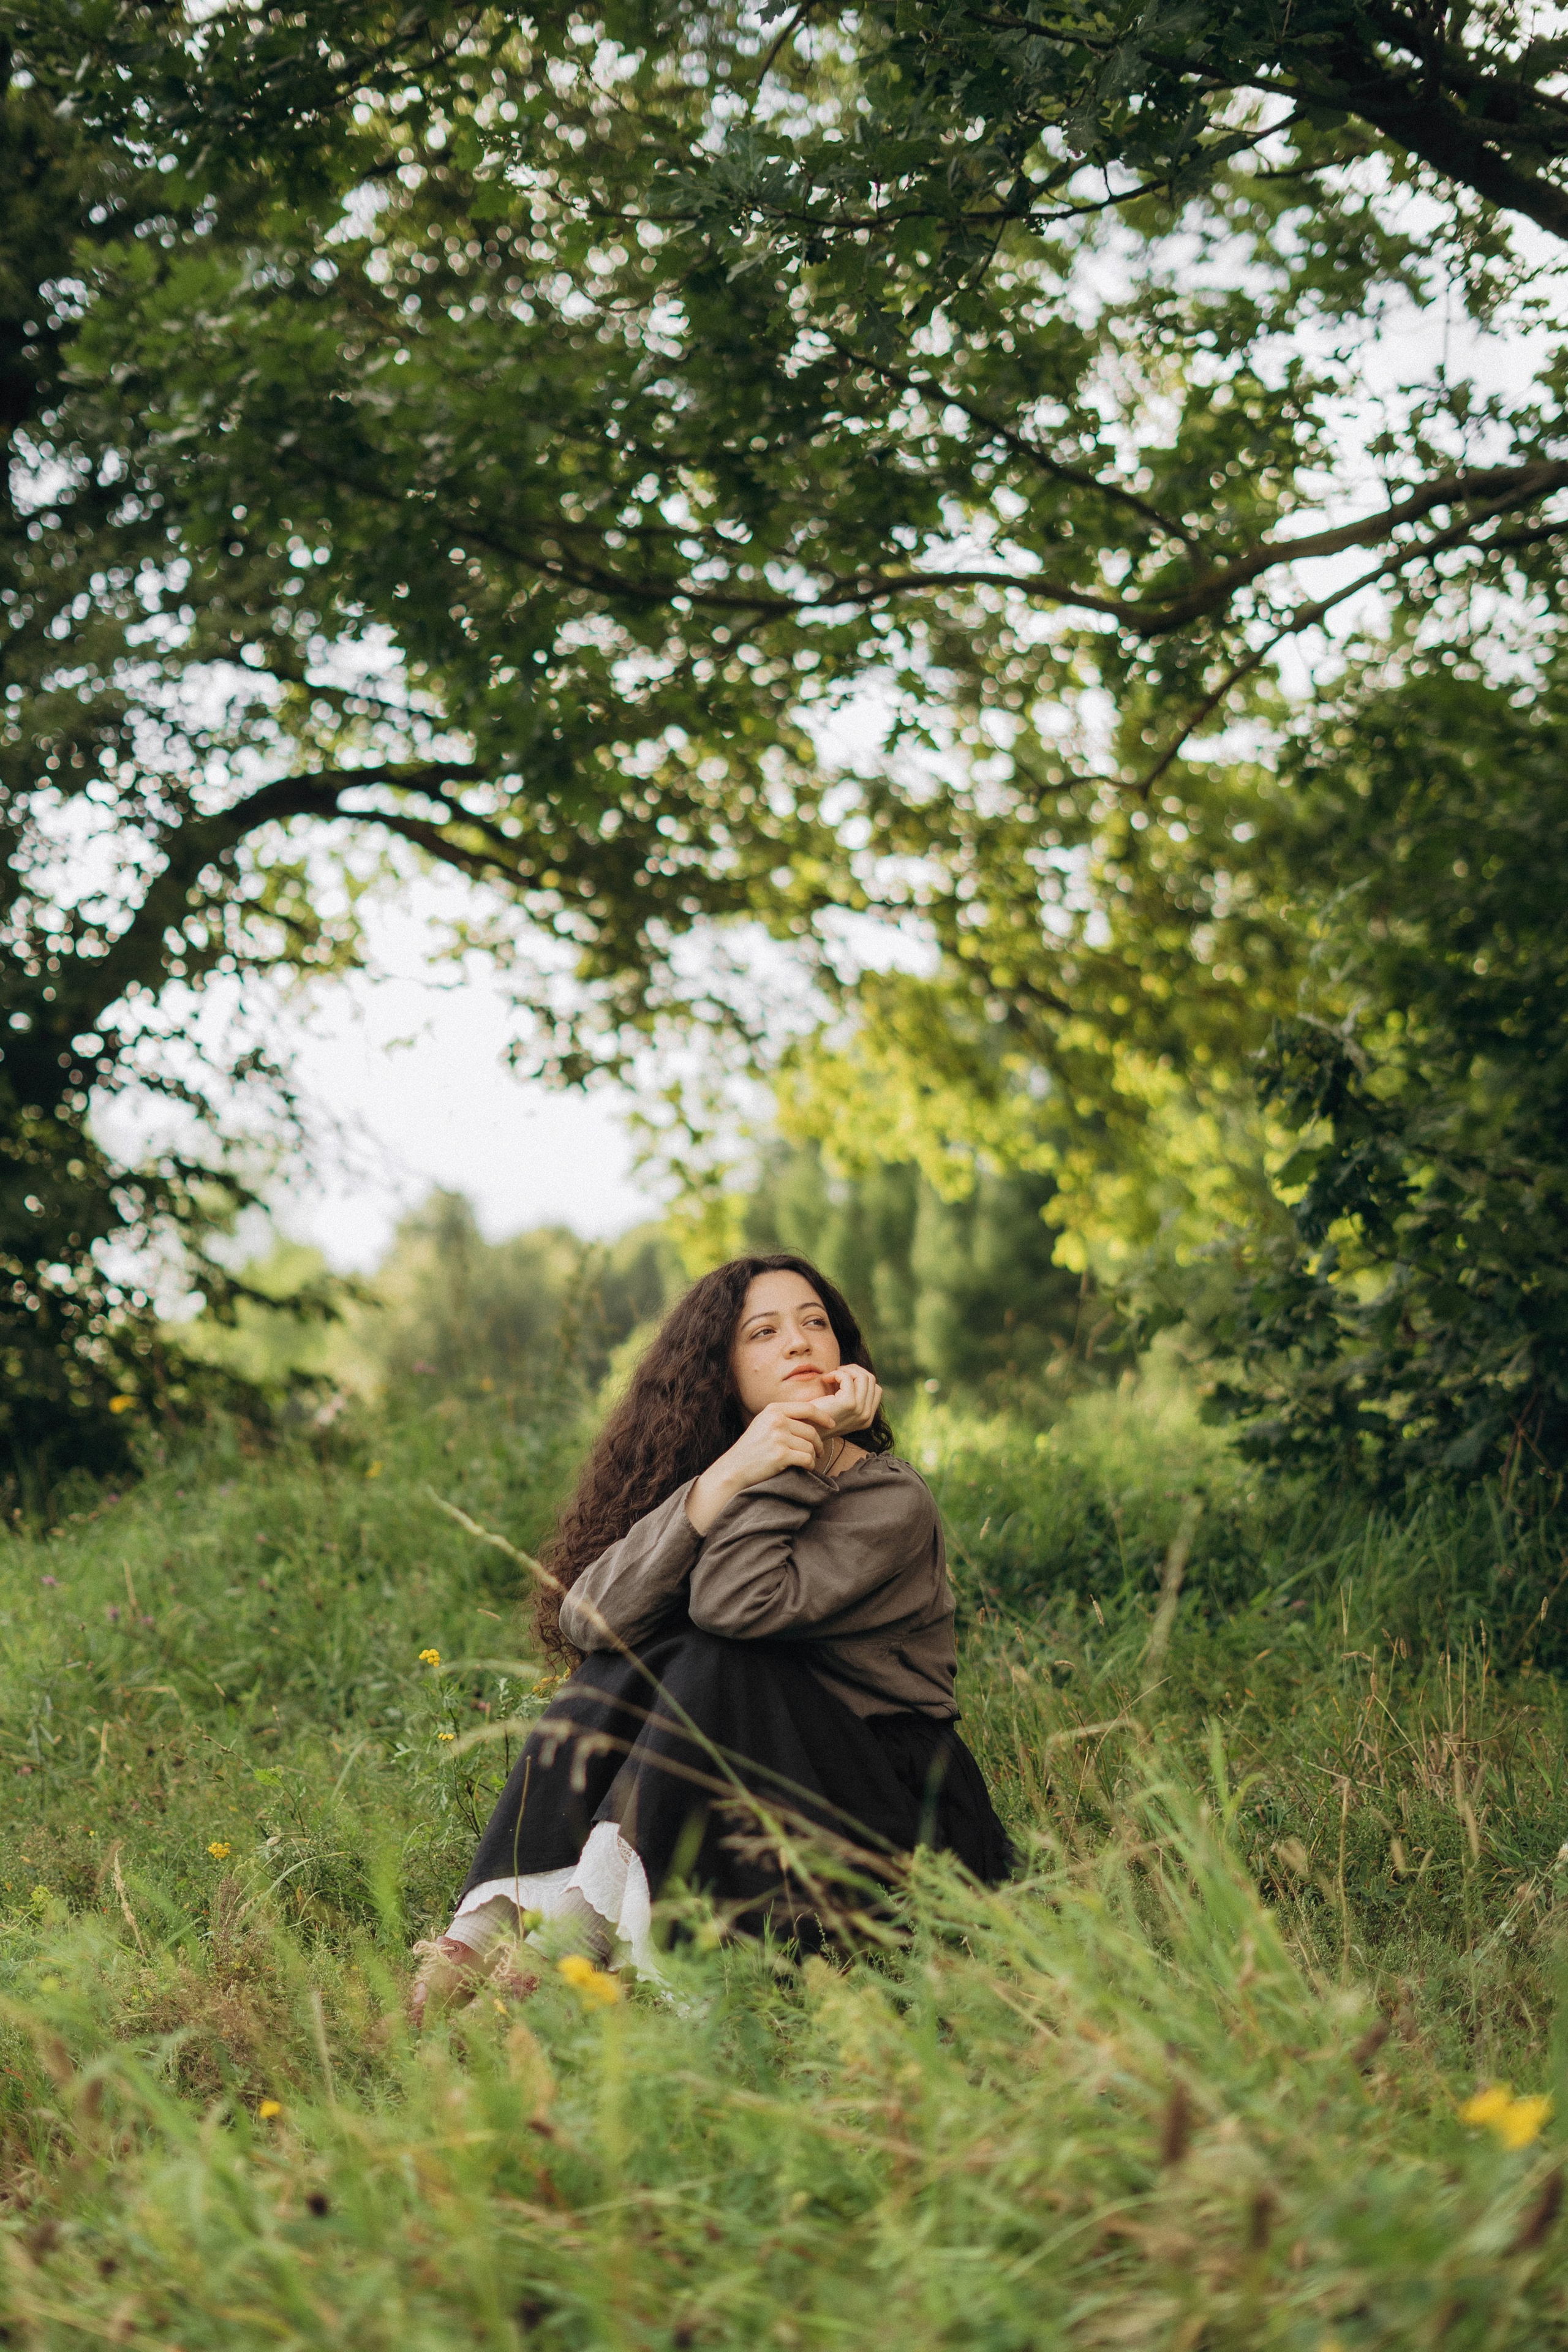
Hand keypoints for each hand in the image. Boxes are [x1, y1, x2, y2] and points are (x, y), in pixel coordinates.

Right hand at [685, 1398, 839, 1535]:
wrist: (734, 1468)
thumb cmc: (752, 1448)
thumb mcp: (764, 1424)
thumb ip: (784, 1418)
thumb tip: (813, 1419)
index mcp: (774, 1410)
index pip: (807, 1408)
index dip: (823, 1416)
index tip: (831, 1424)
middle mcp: (776, 1420)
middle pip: (811, 1430)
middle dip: (818, 1443)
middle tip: (820, 1452)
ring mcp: (778, 1437)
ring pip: (810, 1446)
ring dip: (813, 1456)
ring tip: (807, 1461)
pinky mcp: (780, 1454)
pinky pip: (807, 1458)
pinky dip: (810, 1465)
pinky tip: (805, 1468)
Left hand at [813, 1363, 881, 1437]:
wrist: (804, 1429)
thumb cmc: (818, 1416)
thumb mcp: (840, 1408)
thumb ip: (853, 1397)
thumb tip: (857, 1373)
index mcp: (867, 1418)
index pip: (876, 1388)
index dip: (860, 1378)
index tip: (844, 1377)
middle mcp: (867, 1416)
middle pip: (870, 1380)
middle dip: (854, 1370)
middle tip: (837, 1373)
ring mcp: (859, 1410)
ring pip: (862, 1376)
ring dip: (845, 1371)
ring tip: (832, 1376)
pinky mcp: (848, 1403)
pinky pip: (847, 1378)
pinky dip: (836, 1374)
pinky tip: (825, 1379)